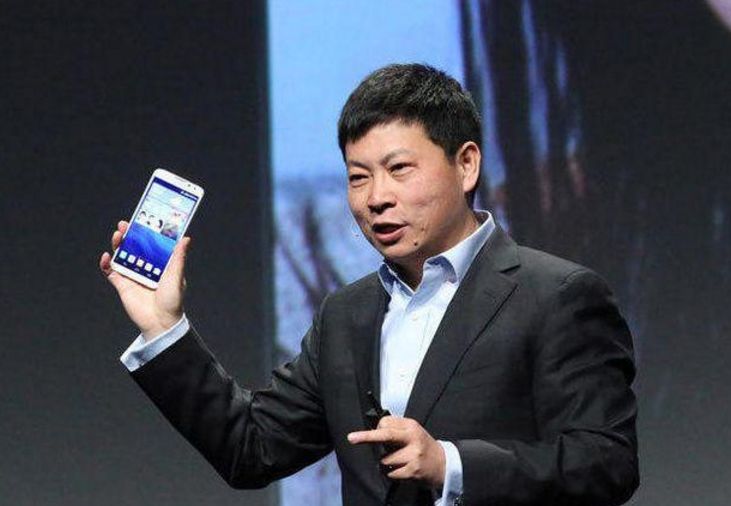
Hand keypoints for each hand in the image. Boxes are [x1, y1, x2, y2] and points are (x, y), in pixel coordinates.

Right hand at [99, 220, 189, 339]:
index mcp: (160, 263)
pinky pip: (110, 271)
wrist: (160, 322)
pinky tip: (107, 256)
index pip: (152, 243)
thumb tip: (185, 238)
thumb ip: (178, 257)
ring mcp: (133, 274)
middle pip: (135, 246)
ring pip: (122, 255)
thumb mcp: (177, 276)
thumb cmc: (172, 301)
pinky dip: (106, 263)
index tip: (143, 219)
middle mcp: (146, 266)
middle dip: (130, 234)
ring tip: (117, 234)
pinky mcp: (122, 285)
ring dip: (118, 244)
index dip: (147, 231)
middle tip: (126, 224)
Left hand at [347, 416, 445, 487]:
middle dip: (366, 437)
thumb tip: (373, 432)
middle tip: (351, 438)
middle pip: (385, 436)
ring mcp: (413, 455)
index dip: (375, 430)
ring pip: (385, 460)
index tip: (367, 434)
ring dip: (385, 463)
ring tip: (398, 462)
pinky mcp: (412, 471)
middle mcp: (412, 438)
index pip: (385, 423)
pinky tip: (401, 470)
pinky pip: (390, 473)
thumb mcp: (413, 431)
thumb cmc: (423, 446)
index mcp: (411, 426)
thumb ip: (396, 429)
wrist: (443, 464)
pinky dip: (391, 473)